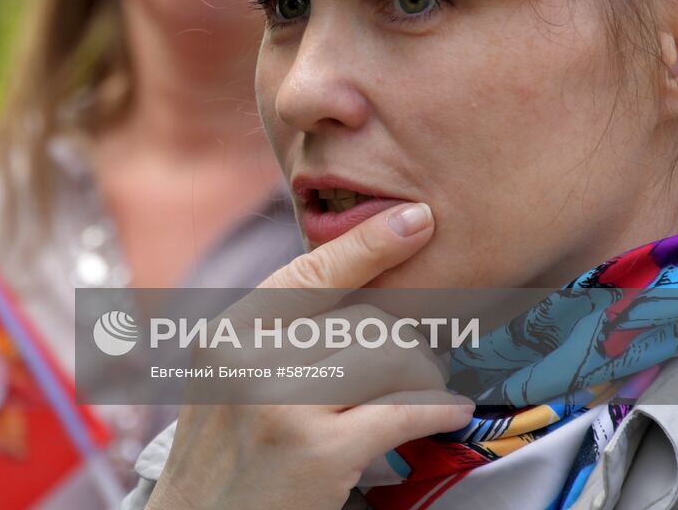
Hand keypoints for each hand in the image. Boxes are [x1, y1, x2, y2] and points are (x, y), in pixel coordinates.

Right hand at [145, 203, 473, 509]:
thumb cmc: (227, 458)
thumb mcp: (228, 380)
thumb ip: (276, 336)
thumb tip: (361, 284)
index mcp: (227, 333)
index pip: (309, 272)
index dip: (369, 243)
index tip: (416, 218)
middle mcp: (248, 358)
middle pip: (365, 320)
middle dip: (408, 342)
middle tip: (421, 365)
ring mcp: (280, 403)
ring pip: (391, 357)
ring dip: (426, 376)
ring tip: (430, 392)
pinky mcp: (316, 450)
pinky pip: (404, 411)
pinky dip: (439, 410)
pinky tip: (450, 413)